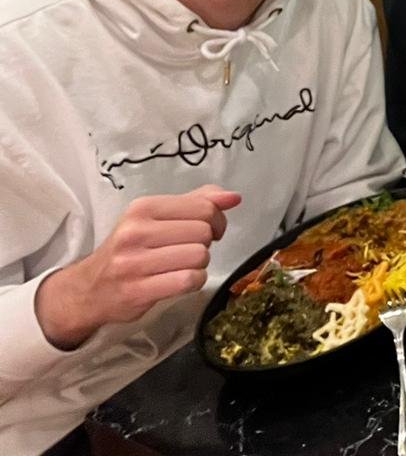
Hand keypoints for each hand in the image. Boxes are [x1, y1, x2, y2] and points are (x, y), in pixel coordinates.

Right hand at [34, 186, 240, 350]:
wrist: (89, 289)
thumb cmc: (130, 249)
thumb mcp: (158, 217)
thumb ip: (197, 202)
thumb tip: (233, 197)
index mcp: (142, 208)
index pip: (204, 207)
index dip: (217, 220)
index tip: (209, 230)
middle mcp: (135, 232)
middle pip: (204, 233)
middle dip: (206, 243)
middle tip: (189, 250)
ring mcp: (133, 263)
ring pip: (199, 256)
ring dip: (199, 264)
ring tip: (182, 266)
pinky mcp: (136, 291)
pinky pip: (188, 281)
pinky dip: (194, 281)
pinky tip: (181, 281)